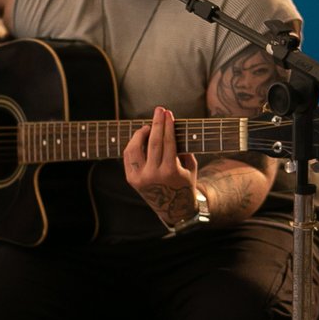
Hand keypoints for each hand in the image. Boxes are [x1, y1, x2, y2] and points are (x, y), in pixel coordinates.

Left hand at [123, 106, 198, 224]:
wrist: (174, 209)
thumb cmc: (185, 183)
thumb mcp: (190, 167)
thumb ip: (183, 149)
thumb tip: (172, 129)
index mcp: (171, 172)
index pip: (168, 142)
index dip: (168, 126)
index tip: (168, 113)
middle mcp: (153, 175)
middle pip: (153, 142)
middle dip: (156, 123)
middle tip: (159, 110)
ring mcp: (140, 178)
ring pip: (135, 148)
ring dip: (140, 133)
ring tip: (148, 127)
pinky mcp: (132, 180)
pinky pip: (128, 157)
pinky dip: (133, 144)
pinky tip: (141, 137)